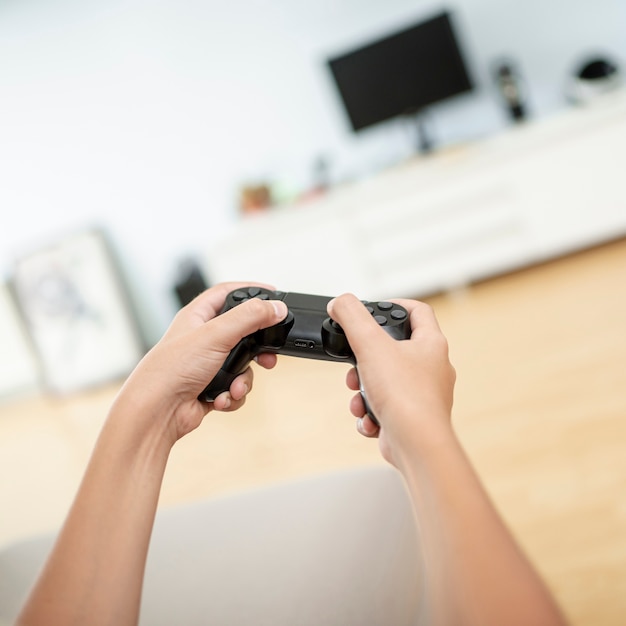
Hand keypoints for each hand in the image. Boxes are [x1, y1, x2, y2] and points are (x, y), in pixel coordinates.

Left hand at [115, 282, 287, 444]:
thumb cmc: (171, 369)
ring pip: (243, 364)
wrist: (157, 412)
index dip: (251, 290)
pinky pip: (235, 387)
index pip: (228, 293)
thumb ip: (250, 318)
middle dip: (258, 346)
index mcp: (197, 316)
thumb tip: (276, 307)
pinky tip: (222, 399)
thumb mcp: (216, 334)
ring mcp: (207, 363)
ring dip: (244, 378)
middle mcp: (202, 338)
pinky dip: (233, 394)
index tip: (273, 294)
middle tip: (269, 353)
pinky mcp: (210, 387)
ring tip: (235, 386)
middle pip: (242, 332)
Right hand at [327, 293, 455, 465]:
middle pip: (393, 350)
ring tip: (358, 398)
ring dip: (364, 390)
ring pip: (385, 382)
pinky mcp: (412, 417)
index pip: (418, 312)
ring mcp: (423, 394)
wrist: (416, 444)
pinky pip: (384, 408)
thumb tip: (339, 303)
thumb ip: (352, 317)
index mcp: (431, 345)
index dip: (396, 304)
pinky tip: (368, 418)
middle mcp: (432, 368)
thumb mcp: (371, 344)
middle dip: (366, 359)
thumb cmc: (405, 396)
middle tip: (355, 365)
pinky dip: (370, 412)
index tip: (375, 308)